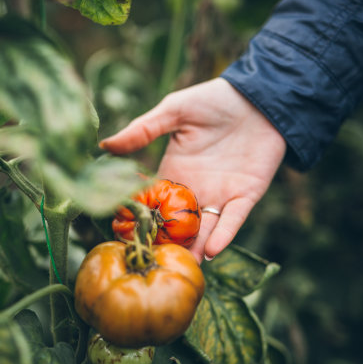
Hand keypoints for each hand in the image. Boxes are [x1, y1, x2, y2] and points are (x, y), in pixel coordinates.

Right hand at [99, 78, 286, 261]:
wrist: (257, 97)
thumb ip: (143, 130)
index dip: (141, 219)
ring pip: (204, 229)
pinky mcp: (246, 195)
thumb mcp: (174, 111)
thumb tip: (105, 146)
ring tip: (181, 267)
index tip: (125, 237)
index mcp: (173, 172)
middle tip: (151, 263)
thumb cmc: (213, 100)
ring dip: (194, 248)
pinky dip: (224, 235)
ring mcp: (220, 194)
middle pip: (177, 224)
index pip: (153, 203)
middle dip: (166, 244)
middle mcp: (194, 189)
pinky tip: (211, 249)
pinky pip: (233, 220)